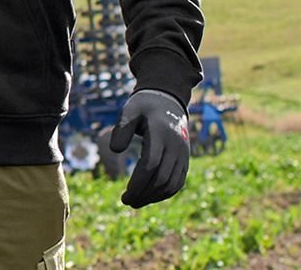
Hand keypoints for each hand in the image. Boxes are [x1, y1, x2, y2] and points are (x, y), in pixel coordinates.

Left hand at [110, 88, 189, 207]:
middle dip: (144, 193)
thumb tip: (115, 150)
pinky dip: (165, 193)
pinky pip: (178, 182)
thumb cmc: (144, 106)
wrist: (168, 99)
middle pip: (162, 178)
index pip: (150, 164)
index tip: (124, 195)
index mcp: (160, 133)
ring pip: (172, 183)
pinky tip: (149, 197)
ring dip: (154, 197)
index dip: (138, 183)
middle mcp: (175, 145)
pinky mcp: (185, 159)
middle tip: (127, 201)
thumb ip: (122, 128)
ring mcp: (183, 153)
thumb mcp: (129, 109)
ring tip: (136, 202)